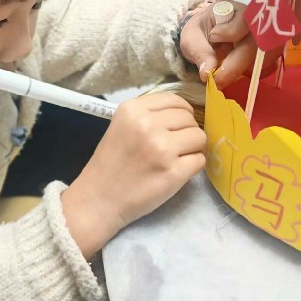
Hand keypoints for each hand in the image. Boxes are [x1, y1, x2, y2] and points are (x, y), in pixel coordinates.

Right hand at [61, 93, 206, 258]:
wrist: (100, 199)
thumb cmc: (111, 163)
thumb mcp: (121, 125)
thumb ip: (148, 114)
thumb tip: (183, 111)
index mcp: (132, 110)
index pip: (175, 100)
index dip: (182, 113)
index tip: (177, 125)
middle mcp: (147, 125)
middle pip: (189, 118)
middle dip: (187, 131)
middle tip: (175, 146)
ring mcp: (162, 148)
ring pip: (199, 137)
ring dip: (193, 148)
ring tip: (177, 158)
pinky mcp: (174, 172)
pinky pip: (200, 160)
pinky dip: (193, 166)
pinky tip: (177, 171)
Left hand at [179, 0, 300, 88]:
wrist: (207, 37)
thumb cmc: (200, 34)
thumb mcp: (191, 40)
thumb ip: (199, 52)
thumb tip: (207, 73)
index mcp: (233, 10)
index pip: (242, 19)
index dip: (231, 31)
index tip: (213, 38)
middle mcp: (253, 20)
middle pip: (255, 42)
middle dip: (235, 66)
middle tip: (217, 82)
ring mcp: (264, 34)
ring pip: (265, 55)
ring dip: (245, 70)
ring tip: (225, 75)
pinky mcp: (269, 49)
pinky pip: (269, 64)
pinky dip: (253, 73)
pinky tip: (238, 72)